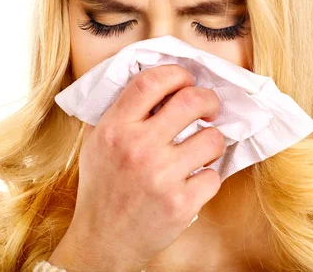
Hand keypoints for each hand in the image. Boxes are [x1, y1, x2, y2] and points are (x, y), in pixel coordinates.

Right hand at [49, 63, 224, 270]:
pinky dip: (208, 176)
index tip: (186, 79)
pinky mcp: (181, 203)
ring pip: (212, 139)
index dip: (176, 73)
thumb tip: (157, 82)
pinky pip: (214, 175)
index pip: (152, 81)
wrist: (102, 240)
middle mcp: (138, 148)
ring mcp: (161, 176)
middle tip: (209, 108)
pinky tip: (194, 179)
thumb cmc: (103, 186)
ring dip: (212, 141)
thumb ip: (121, 110)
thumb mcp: (97, 141)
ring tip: (202, 149)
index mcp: (115, 128)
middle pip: (191, 101)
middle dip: (209, 100)